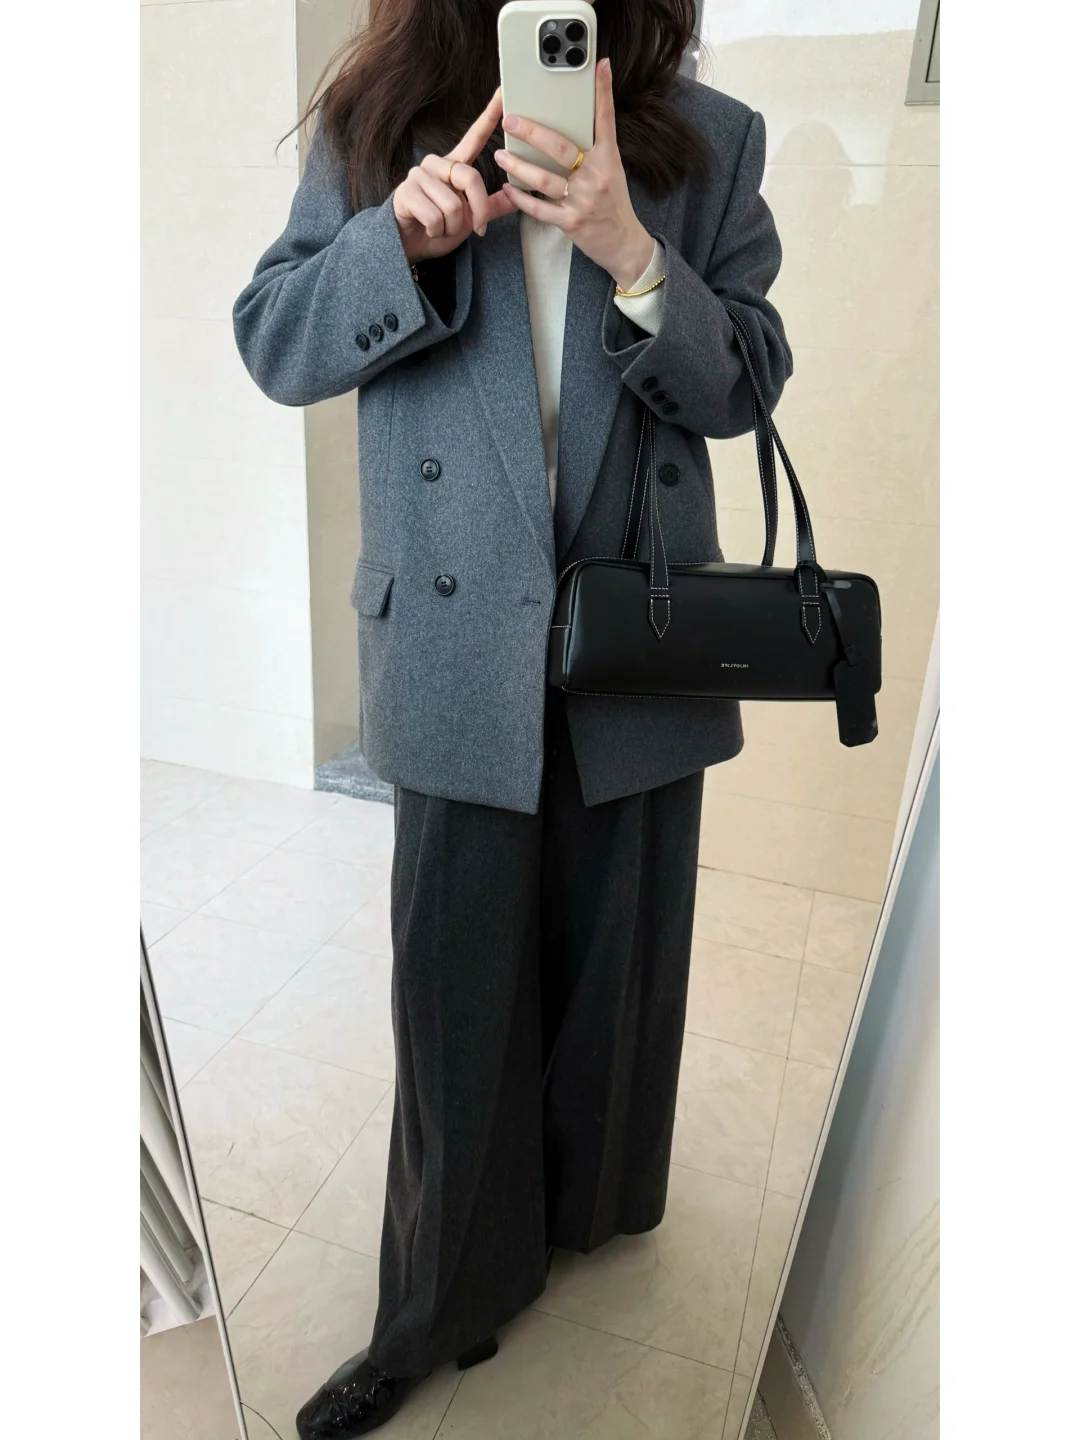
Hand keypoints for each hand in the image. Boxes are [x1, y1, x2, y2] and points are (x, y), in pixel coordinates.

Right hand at [393, 90, 516, 262]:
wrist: (408, 245)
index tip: (503, 93)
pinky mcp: (406, 192)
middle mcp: (435, 164)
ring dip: (451, 227)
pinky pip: (435, 217)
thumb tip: (517, 199)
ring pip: (452, 205)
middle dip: (478, 211)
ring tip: (441, 228)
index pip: (473, 138)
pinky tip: (427, 230)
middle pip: (470, 178)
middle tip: (477, 229)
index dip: (488, 116)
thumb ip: (490, 207)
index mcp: (453, 166)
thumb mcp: (469, 218)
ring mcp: (418, 176)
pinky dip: (436, 232)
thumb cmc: (438, 228)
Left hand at [494, 59, 653, 290]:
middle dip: (532, 133)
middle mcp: (596, 177)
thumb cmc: (613, 204)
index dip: (603, 93)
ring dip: (518, 166)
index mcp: (608, 159)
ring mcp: (582, 200)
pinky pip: (539, 208)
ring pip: (544, 179)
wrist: (624, 243)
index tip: (599, 67)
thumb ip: (596, 148)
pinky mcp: (571, 222)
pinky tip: (509, 188)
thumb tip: (581, 122)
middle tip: (510, 121)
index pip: (605, 120)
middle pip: (561, 148)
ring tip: (501, 156)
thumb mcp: (612, 171)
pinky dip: (521, 198)